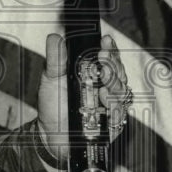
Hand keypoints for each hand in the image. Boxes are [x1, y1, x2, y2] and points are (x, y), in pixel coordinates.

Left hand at [37, 34, 132, 162]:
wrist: (49, 134)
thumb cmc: (52, 105)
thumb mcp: (51, 79)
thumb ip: (55, 58)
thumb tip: (55, 36)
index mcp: (94, 74)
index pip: (108, 58)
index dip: (110, 48)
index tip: (105, 40)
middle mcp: (105, 88)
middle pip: (119, 72)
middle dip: (113, 64)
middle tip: (104, 57)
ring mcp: (109, 106)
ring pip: (122, 91)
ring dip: (115, 83)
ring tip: (103, 79)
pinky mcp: (111, 125)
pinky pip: (120, 114)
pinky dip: (114, 105)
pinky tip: (104, 98)